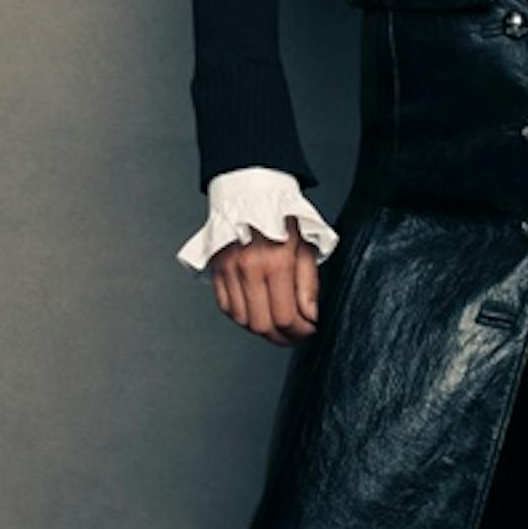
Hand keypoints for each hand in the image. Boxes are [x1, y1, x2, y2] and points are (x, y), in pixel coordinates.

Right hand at [210, 219, 320, 343]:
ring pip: (242, 320)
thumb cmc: (282, 215)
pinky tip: (257, 309)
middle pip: (262, 325)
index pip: (286, 317)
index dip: (300, 332)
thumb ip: (309, 284)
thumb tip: (310, 316)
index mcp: (276, 261)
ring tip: (277, 323)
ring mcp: (229, 270)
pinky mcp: (217, 269)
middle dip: (282, 337)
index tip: (308, 330)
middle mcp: (249, 268)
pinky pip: (226, 306)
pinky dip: (242, 316)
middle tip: (294, 334)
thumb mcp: (307, 245)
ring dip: (262, 328)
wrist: (252, 190)